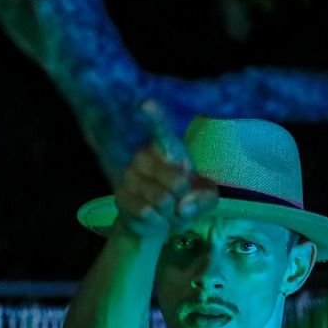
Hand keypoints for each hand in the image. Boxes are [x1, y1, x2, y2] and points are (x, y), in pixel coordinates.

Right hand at [114, 102, 216, 239]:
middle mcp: (144, 156)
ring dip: (171, 213)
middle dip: (185, 199)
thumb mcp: (205, 199)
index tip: (146, 103)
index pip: (161, 129)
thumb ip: (206, 198)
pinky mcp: (121, 196)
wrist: (156, 223)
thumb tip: (184, 205)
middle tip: (179, 200)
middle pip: (176, 181)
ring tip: (166, 211)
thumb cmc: (184, 201)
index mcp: (167, 149)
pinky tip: (156, 218)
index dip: (155, 116)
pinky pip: (147, 213)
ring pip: (162, 199)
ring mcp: (129, 176)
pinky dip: (159, 222)